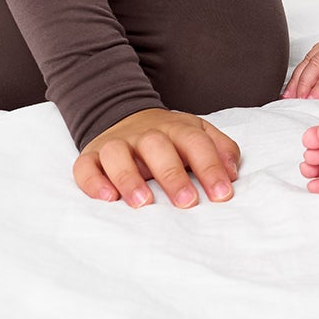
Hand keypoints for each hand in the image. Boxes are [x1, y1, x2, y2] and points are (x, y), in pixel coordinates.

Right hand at [73, 106, 240, 209]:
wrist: (125, 115)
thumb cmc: (169, 138)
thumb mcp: (197, 134)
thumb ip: (220, 149)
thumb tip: (233, 174)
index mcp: (175, 128)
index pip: (196, 142)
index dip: (210, 167)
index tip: (223, 194)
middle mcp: (145, 134)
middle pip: (157, 146)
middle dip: (172, 174)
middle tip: (187, 202)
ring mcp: (116, 144)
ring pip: (117, 154)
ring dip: (129, 177)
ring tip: (143, 203)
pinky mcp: (91, 156)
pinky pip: (85, 166)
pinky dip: (93, 182)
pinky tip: (107, 198)